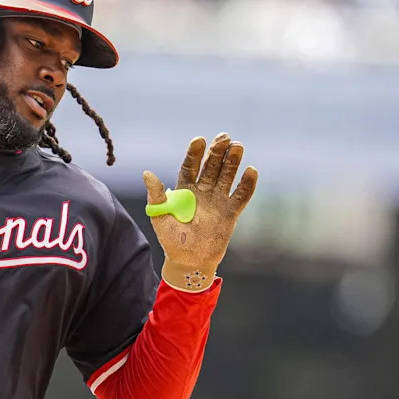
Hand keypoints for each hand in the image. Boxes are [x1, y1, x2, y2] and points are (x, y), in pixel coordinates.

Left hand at [143, 133, 257, 290]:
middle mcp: (202, 192)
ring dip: (232, 162)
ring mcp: (217, 201)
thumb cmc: (171, 239)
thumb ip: (156, 195)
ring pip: (227, 177)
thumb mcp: (160, 216)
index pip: (190, 167)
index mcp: (184, 190)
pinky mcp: (230, 213)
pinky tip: (251, 170)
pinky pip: (240, 196)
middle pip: (211, 167)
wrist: (188, 261)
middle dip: (217, 152)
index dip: (194, 154)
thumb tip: (147, 173)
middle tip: (224, 137)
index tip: (198, 140)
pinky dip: (246, 185)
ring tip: (237, 146)